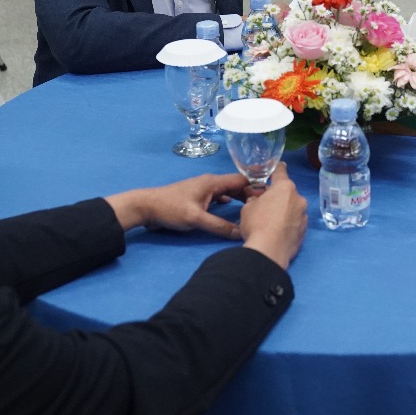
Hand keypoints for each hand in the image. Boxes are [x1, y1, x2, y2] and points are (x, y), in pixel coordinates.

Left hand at [105, 173, 253, 240]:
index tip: (269, 198)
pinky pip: (219, 198)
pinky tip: (232, 212)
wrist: (146, 207)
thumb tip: (241, 233)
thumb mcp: (196, 218)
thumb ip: (219, 226)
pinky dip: (228, 204)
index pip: (241, 180)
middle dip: (249, 194)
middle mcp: (210, 183)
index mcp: (212, 182)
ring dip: (239, 199)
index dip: (255, 187)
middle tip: (264, 207)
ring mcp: (203, 191)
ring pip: (227, 192)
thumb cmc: (171, 208)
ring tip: (252, 210)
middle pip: (236, 185)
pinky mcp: (198, 199)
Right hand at [239, 162, 307, 269]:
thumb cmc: (257, 224)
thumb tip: (259, 200)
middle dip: (278, 196)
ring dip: (284, 211)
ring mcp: (304, 215)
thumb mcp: (248, 207)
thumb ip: (255, 199)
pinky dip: (288, 224)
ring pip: (293, 208)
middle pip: (287, 192)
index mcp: (285, 187)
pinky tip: (278, 232)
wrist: (269, 251)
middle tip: (265, 205)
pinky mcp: (305, 231)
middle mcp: (298, 199)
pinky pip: (295, 222)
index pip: (280, 171)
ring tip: (271, 222)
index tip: (275, 167)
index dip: (275, 168)